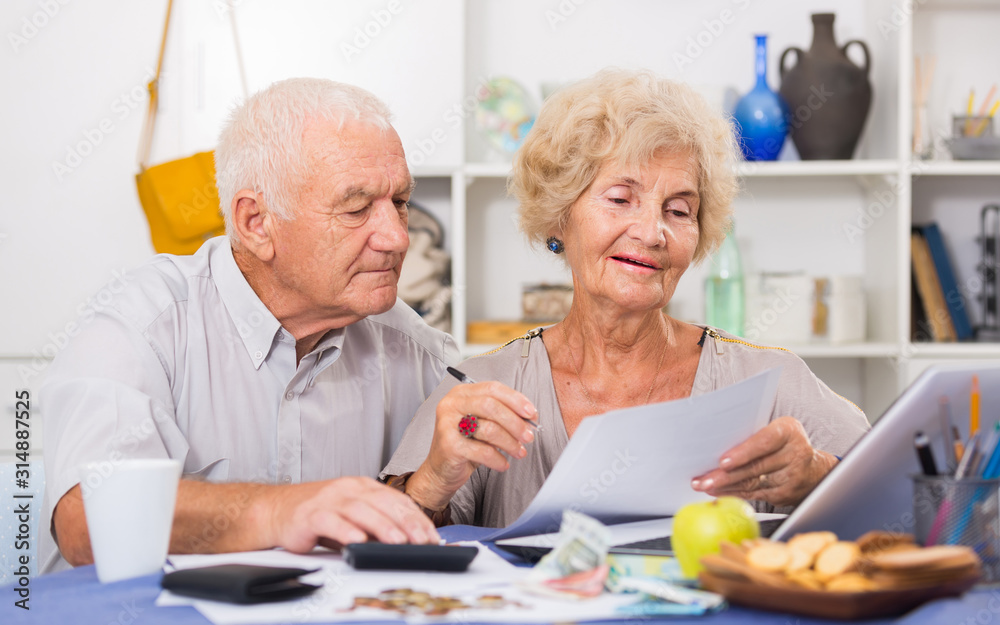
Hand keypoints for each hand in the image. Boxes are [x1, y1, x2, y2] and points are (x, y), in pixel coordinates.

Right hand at [260, 476, 439, 552]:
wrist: (278, 511)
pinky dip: (346, 531)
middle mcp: (349, 489)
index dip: (417, 518)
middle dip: (407, 523)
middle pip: (383, 503)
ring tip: (398, 541)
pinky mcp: (311, 514)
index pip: (397, 500)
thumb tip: (409, 541)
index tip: (432, 536)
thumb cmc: (318, 514)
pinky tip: (358, 540)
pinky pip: (332, 521)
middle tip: (422, 541)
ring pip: (361, 510)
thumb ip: (377, 525)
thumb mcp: (353, 516)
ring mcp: (330, 499)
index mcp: (363, 486)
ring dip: (382, 527)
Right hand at [405, 381, 537, 510]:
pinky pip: (483, 451)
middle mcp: (452, 404)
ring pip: (489, 429)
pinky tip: (503, 463)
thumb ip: (503, 415)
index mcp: (461, 393)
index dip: (516, 400)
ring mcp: (447, 424)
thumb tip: (530, 417)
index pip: (493, 388)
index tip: (531, 413)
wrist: (441, 470)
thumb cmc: (465, 444)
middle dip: (515, 422)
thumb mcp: (484, 424)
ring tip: (518, 452)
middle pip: (491, 405)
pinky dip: (498, 459)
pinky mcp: (449, 445)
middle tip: (528, 436)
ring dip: (510, 443)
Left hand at [689, 416, 837, 507]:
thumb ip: (754, 433)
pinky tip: (718, 492)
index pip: (764, 442)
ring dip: (724, 486)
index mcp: (789, 432)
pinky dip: (734, 493)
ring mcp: (792, 477)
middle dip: (725, 475)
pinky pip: (754, 494)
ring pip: (752, 483)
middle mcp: (794, 454)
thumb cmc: (785, 443)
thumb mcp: (776, 429)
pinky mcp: (785, 494)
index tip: (723, 462)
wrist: (814, 469)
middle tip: (703, 479)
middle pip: (755, 466)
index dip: (743, 452)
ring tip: (704, 485)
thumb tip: (716, 439)